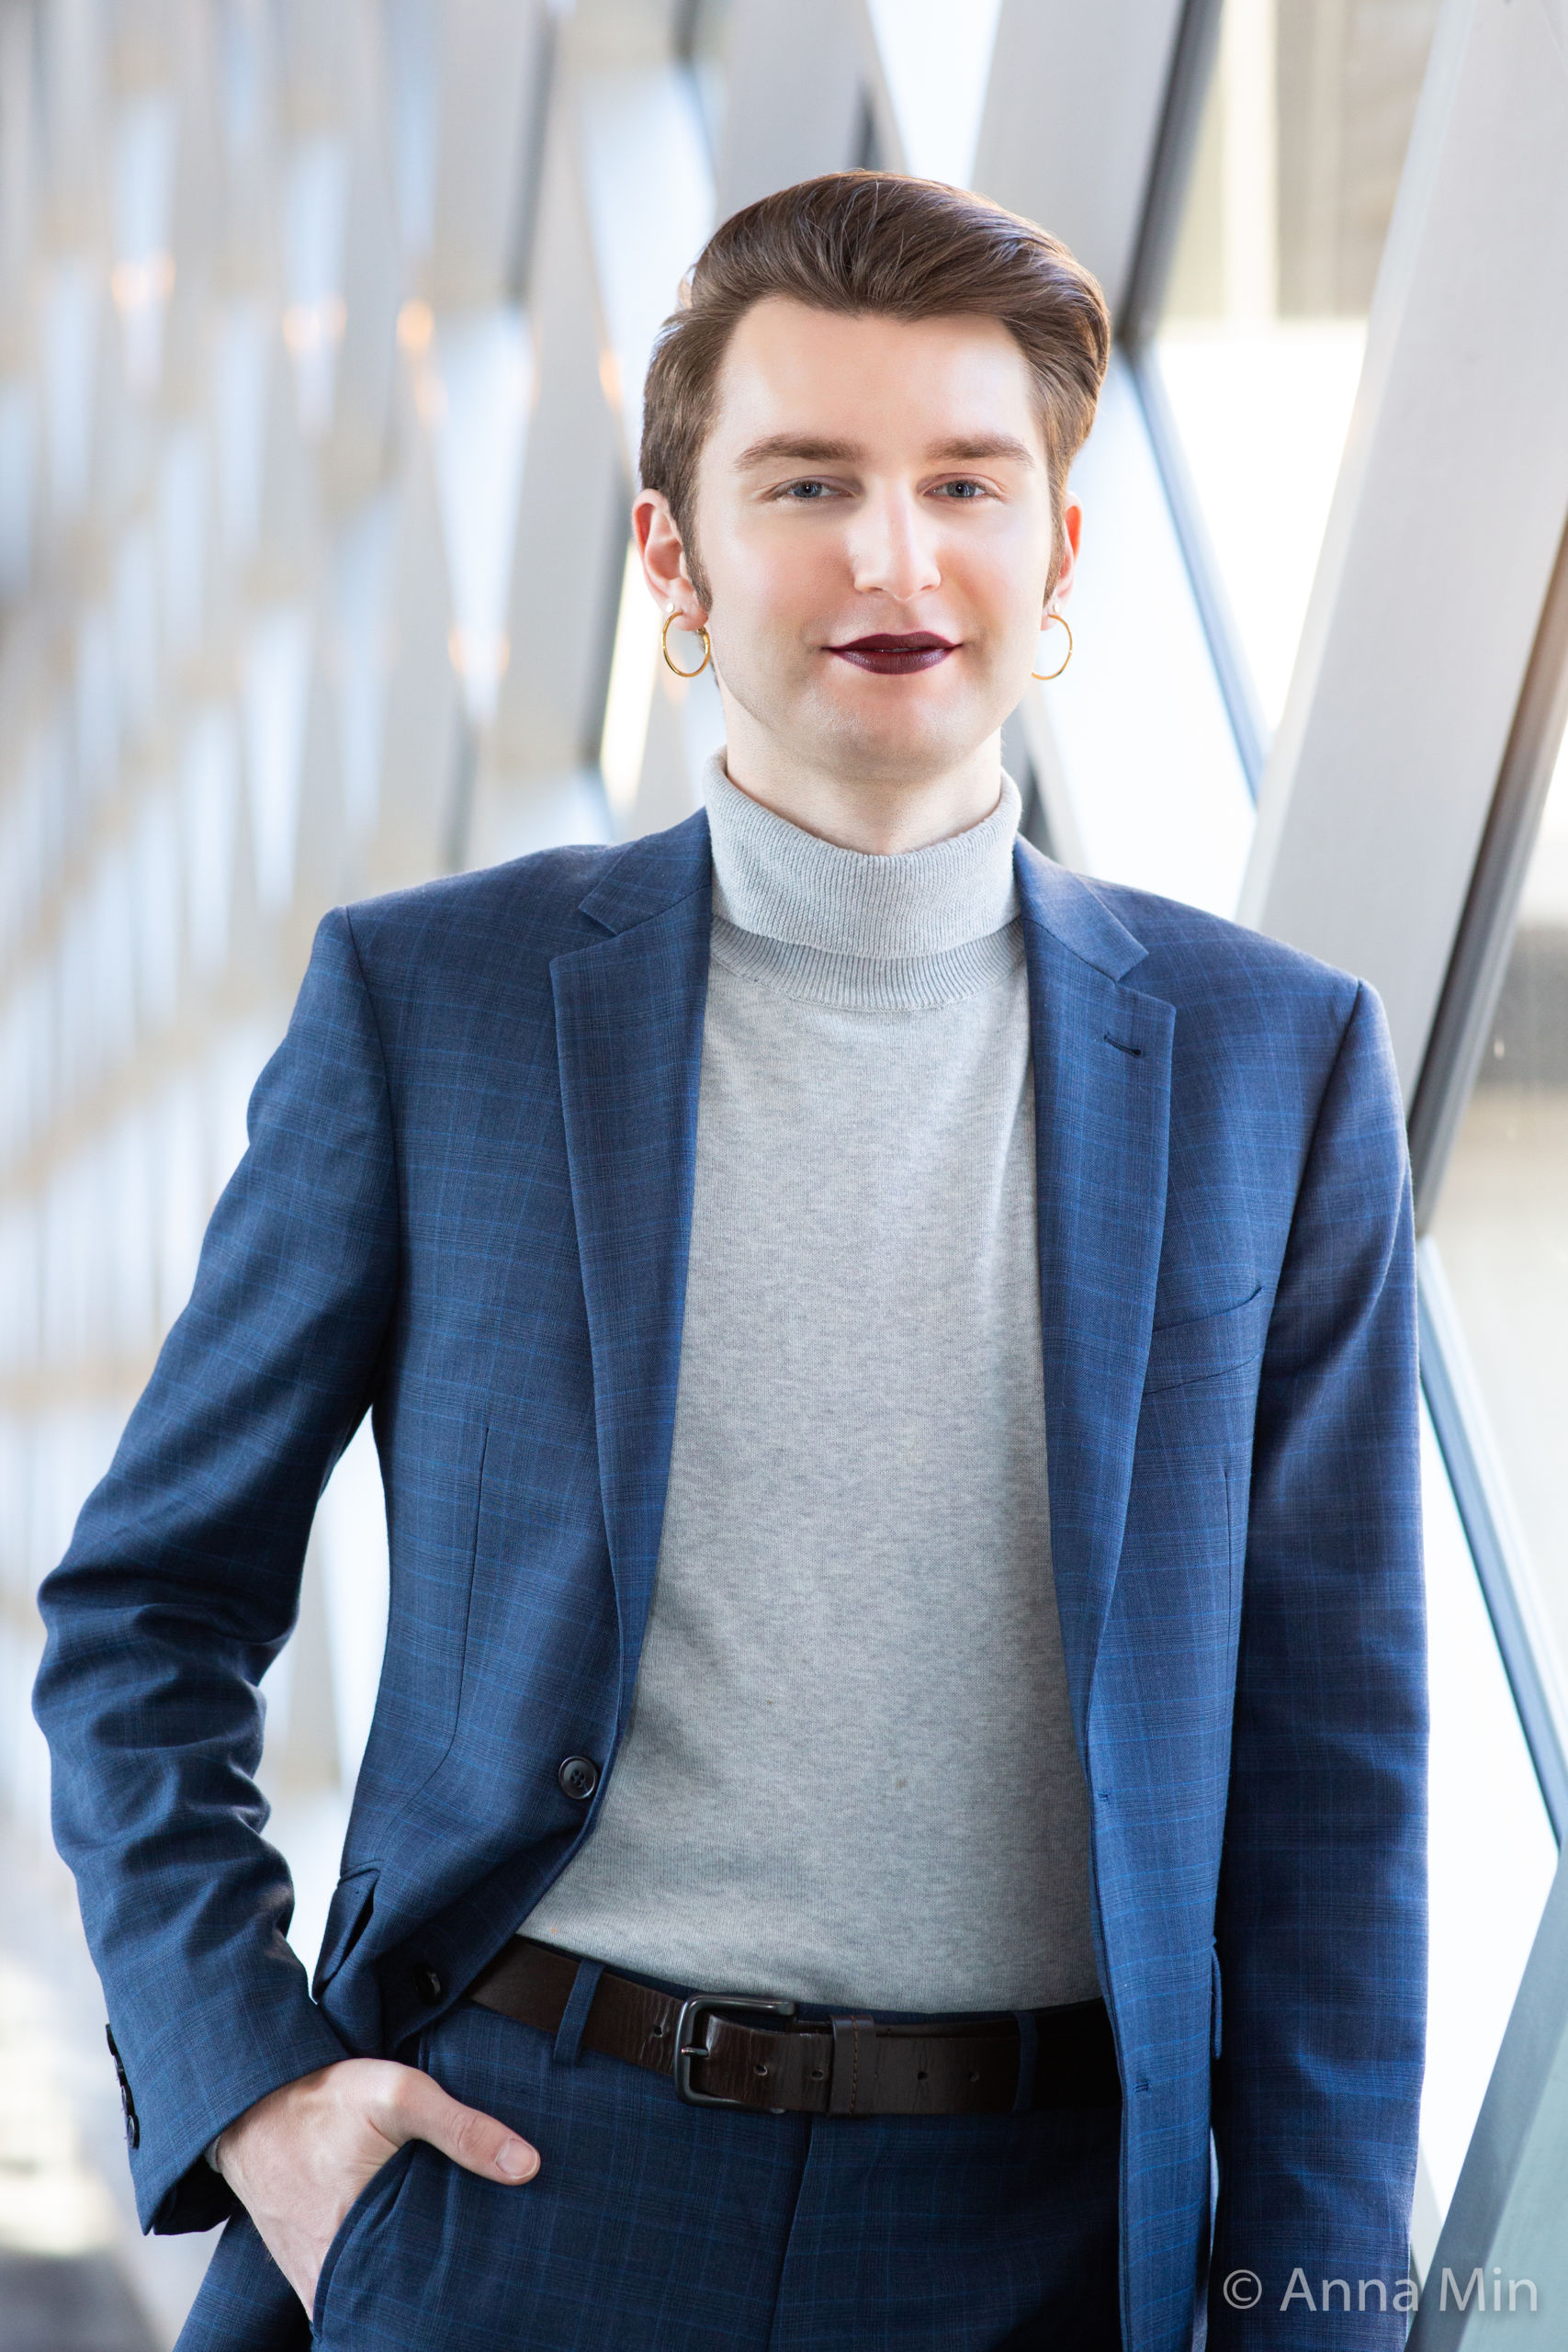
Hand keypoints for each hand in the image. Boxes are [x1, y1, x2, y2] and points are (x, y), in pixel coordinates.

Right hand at [213, 2057, 538, 2313]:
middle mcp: (330, 2276)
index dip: (453, 2302)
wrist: (248, 2101)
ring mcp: (313, 2276)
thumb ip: (462, 2129)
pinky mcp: (304, 2267)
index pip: (417, 2303)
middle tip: (476, 2287)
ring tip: (446, 2279)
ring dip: (402, 2293)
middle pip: (396, 2306)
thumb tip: (527, 2167)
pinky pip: (344, 2291)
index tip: (488, 2294)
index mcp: (355, 2246)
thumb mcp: (398, 2094)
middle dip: (432, 2302)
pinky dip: (372, 2282)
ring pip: (369, 2302)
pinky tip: (404, 2263)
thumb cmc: (322, 2099)